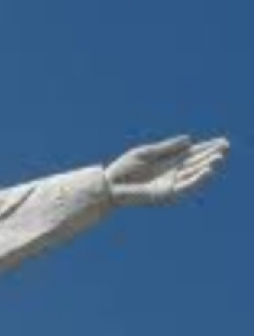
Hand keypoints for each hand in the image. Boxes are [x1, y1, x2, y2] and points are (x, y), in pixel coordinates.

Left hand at [106, 136, 228, 206]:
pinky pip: (184, 188)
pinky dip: (196, 181)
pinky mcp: (164, 195)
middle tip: (226, 147)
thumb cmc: (124, 169)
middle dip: (211, 156)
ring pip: (193, 176)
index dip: (207, 148)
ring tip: (219, 158)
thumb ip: (168, 148)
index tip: (222, 142)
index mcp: (168, 162)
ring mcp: (169, 185)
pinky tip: (206, 171)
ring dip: (207, 167)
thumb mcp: (147, 153)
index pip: (192, 154)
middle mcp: (171, 174)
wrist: (108, 186)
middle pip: (196, 164)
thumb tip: (189, 140)